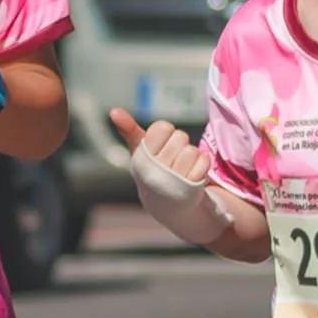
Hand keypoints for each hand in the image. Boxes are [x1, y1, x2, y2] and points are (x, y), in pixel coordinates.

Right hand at [111, 109, 233, 243]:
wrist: (170, 207)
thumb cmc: (154, 172)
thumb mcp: (140, 152)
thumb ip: (128, 130)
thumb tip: (113, 110)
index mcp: (141, 158)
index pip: (162, 127)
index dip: (165, 133)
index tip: (162, 145)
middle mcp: (155, 170)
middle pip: (180, 137)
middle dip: (180, 143)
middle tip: (173, 158)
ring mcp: (174, 180)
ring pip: (192, 150)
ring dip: (192, 155)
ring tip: (183, 167)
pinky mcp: (192, 188)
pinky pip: (203, 161)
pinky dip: (202, 164)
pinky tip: (194, 173)